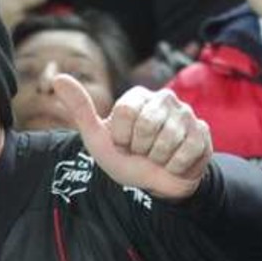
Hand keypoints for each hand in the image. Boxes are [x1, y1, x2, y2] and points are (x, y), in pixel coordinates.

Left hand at [54, 73, 210, 200]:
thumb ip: (80, 108)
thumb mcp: (97, 136)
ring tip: (156, 156)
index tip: (123, 142)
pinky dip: (175, 165)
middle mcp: (164, 99)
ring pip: (168, 140)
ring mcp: (187, 114)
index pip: (124, 112)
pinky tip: (173, 162)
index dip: (120, 136)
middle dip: (139, 148)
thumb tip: (58, 77)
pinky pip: (187, 151)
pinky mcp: (203, 132)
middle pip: (147, 125)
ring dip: (157, 158)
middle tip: (141, 151)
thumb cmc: (125, 156)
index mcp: (137, 96)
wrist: (153, 182)